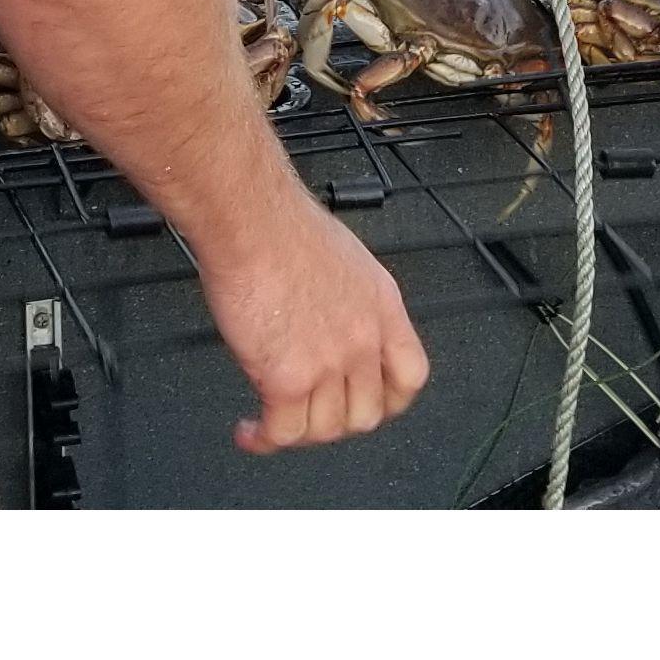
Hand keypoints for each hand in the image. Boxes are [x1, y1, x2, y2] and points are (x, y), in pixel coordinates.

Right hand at [199, 196, 431, 452]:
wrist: (251, 220)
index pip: (409, 376)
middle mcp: (363, 339)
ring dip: (298, 433)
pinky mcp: (288, 379)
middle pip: (366, 413)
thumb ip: (348, 303)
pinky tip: (250, 431)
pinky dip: (263, 439)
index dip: (389, 402)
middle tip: (308, 414)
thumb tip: (330, 326)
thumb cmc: (282, 225)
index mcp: (382, 307)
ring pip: (325, 430)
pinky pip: (282, 432)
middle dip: (334, 422)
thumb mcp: (344, 260)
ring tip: (274, 422)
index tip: (366, 405)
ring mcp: (329, 363)